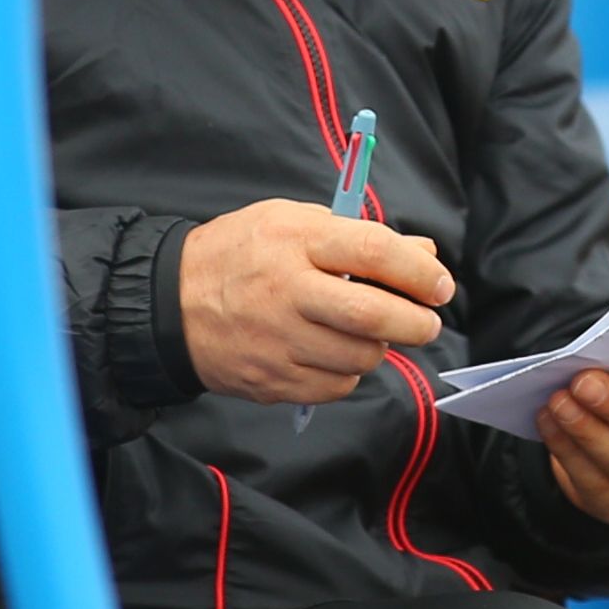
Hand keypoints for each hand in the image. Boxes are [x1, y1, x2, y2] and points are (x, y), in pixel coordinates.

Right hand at [180, 200, 452, 405]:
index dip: (417, 272)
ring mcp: (278, 341)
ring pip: (360, 357)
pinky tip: (333, 353)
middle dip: (416, 322)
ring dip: (380, 348)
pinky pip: (337, 385)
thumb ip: (358, 237)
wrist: (169, 303)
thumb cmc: (241, 254)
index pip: (373, 251)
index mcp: (295, 241)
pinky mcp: (273, 380)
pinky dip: (348, 372)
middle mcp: (287, 291)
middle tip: (427, 321)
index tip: (439, 284)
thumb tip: (424, 257)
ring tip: (369, 333)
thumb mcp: (292, 222)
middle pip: (372, 315)